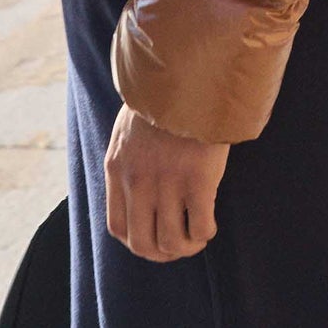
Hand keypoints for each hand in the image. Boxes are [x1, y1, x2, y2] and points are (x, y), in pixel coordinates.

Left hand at [104, 105, 228, 262]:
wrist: (189, 72)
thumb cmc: (162, 99)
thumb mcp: (128, 130)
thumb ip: (128, 162)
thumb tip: (136, 191)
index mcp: (117, 168)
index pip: (118, 227)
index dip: (138, 243)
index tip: (155, 240)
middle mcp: (138, 180)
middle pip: (143, 244)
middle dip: (163, 254)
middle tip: (181, 246)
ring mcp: (168, 181)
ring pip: (172, 242)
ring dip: (187, 247)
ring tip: (197, 237)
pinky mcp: (198, 178)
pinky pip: (201, 227)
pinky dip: (206, 233)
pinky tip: (210, 223)